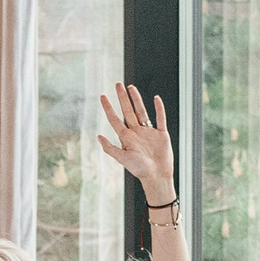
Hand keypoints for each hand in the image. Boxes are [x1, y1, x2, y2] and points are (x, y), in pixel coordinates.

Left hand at [96, 84, 176, 201]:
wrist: (157, 176)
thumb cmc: (139, 170)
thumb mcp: (123, 159)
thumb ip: (110, 148)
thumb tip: (98, 136)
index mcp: (126, 138)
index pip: (115, 119)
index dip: (108, 108)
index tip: (102, 96)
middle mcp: (136, 132)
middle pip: (128, 111)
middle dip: (122, 98)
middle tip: (117, 84)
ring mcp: (148, 132)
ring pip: (142, 111)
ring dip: (136, 99)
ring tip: (131, 87)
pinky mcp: (161, 134)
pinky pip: (160, 118)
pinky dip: (159, 109)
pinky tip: (156, 98)